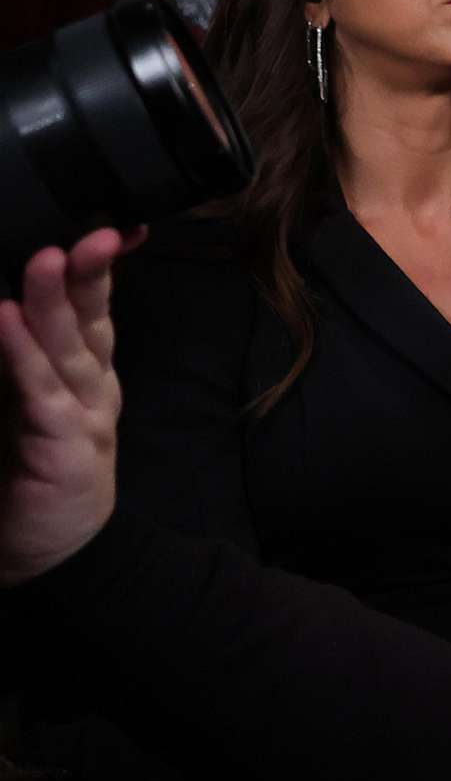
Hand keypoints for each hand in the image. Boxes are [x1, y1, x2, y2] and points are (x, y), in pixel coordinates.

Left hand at [0, 228, 137, 585]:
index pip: (95, 306)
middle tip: (90, 230)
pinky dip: (21, 353)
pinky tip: (6, 320)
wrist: (48, 557)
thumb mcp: (22, 406)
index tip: (110, 224)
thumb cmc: (27, 476)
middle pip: (92, 315)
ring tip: (43, 258)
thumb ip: (19, 359)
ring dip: (52, 298)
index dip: (99, 265)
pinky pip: (38, 389)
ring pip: (69, 344)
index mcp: (84, 371)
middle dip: (88, 268)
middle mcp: (92, 384)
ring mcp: (83, 412)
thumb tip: (6, 309)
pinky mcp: (63, 443)